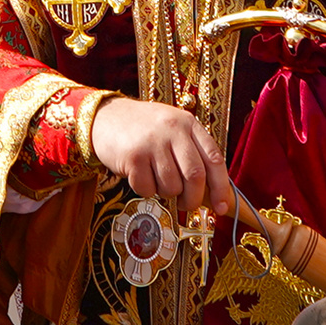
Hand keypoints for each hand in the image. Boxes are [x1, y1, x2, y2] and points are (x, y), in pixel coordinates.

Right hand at [86, 96, 235, 217]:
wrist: (104, 117)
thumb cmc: (143, 130)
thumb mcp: (172, 131)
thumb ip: (192, 153)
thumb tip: (212, 194)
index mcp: (188, 124)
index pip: (214, 159)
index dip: (221, 188)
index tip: (221, 207)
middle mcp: (173, 130)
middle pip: (195, 176)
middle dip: (193, 198)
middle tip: (186, 204)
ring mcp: (152, 142)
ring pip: (171, 186)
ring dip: (166, 193)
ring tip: (156, 180)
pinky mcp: (133, 156)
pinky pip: (148, 189)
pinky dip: (146, 190)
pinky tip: (139, 175)